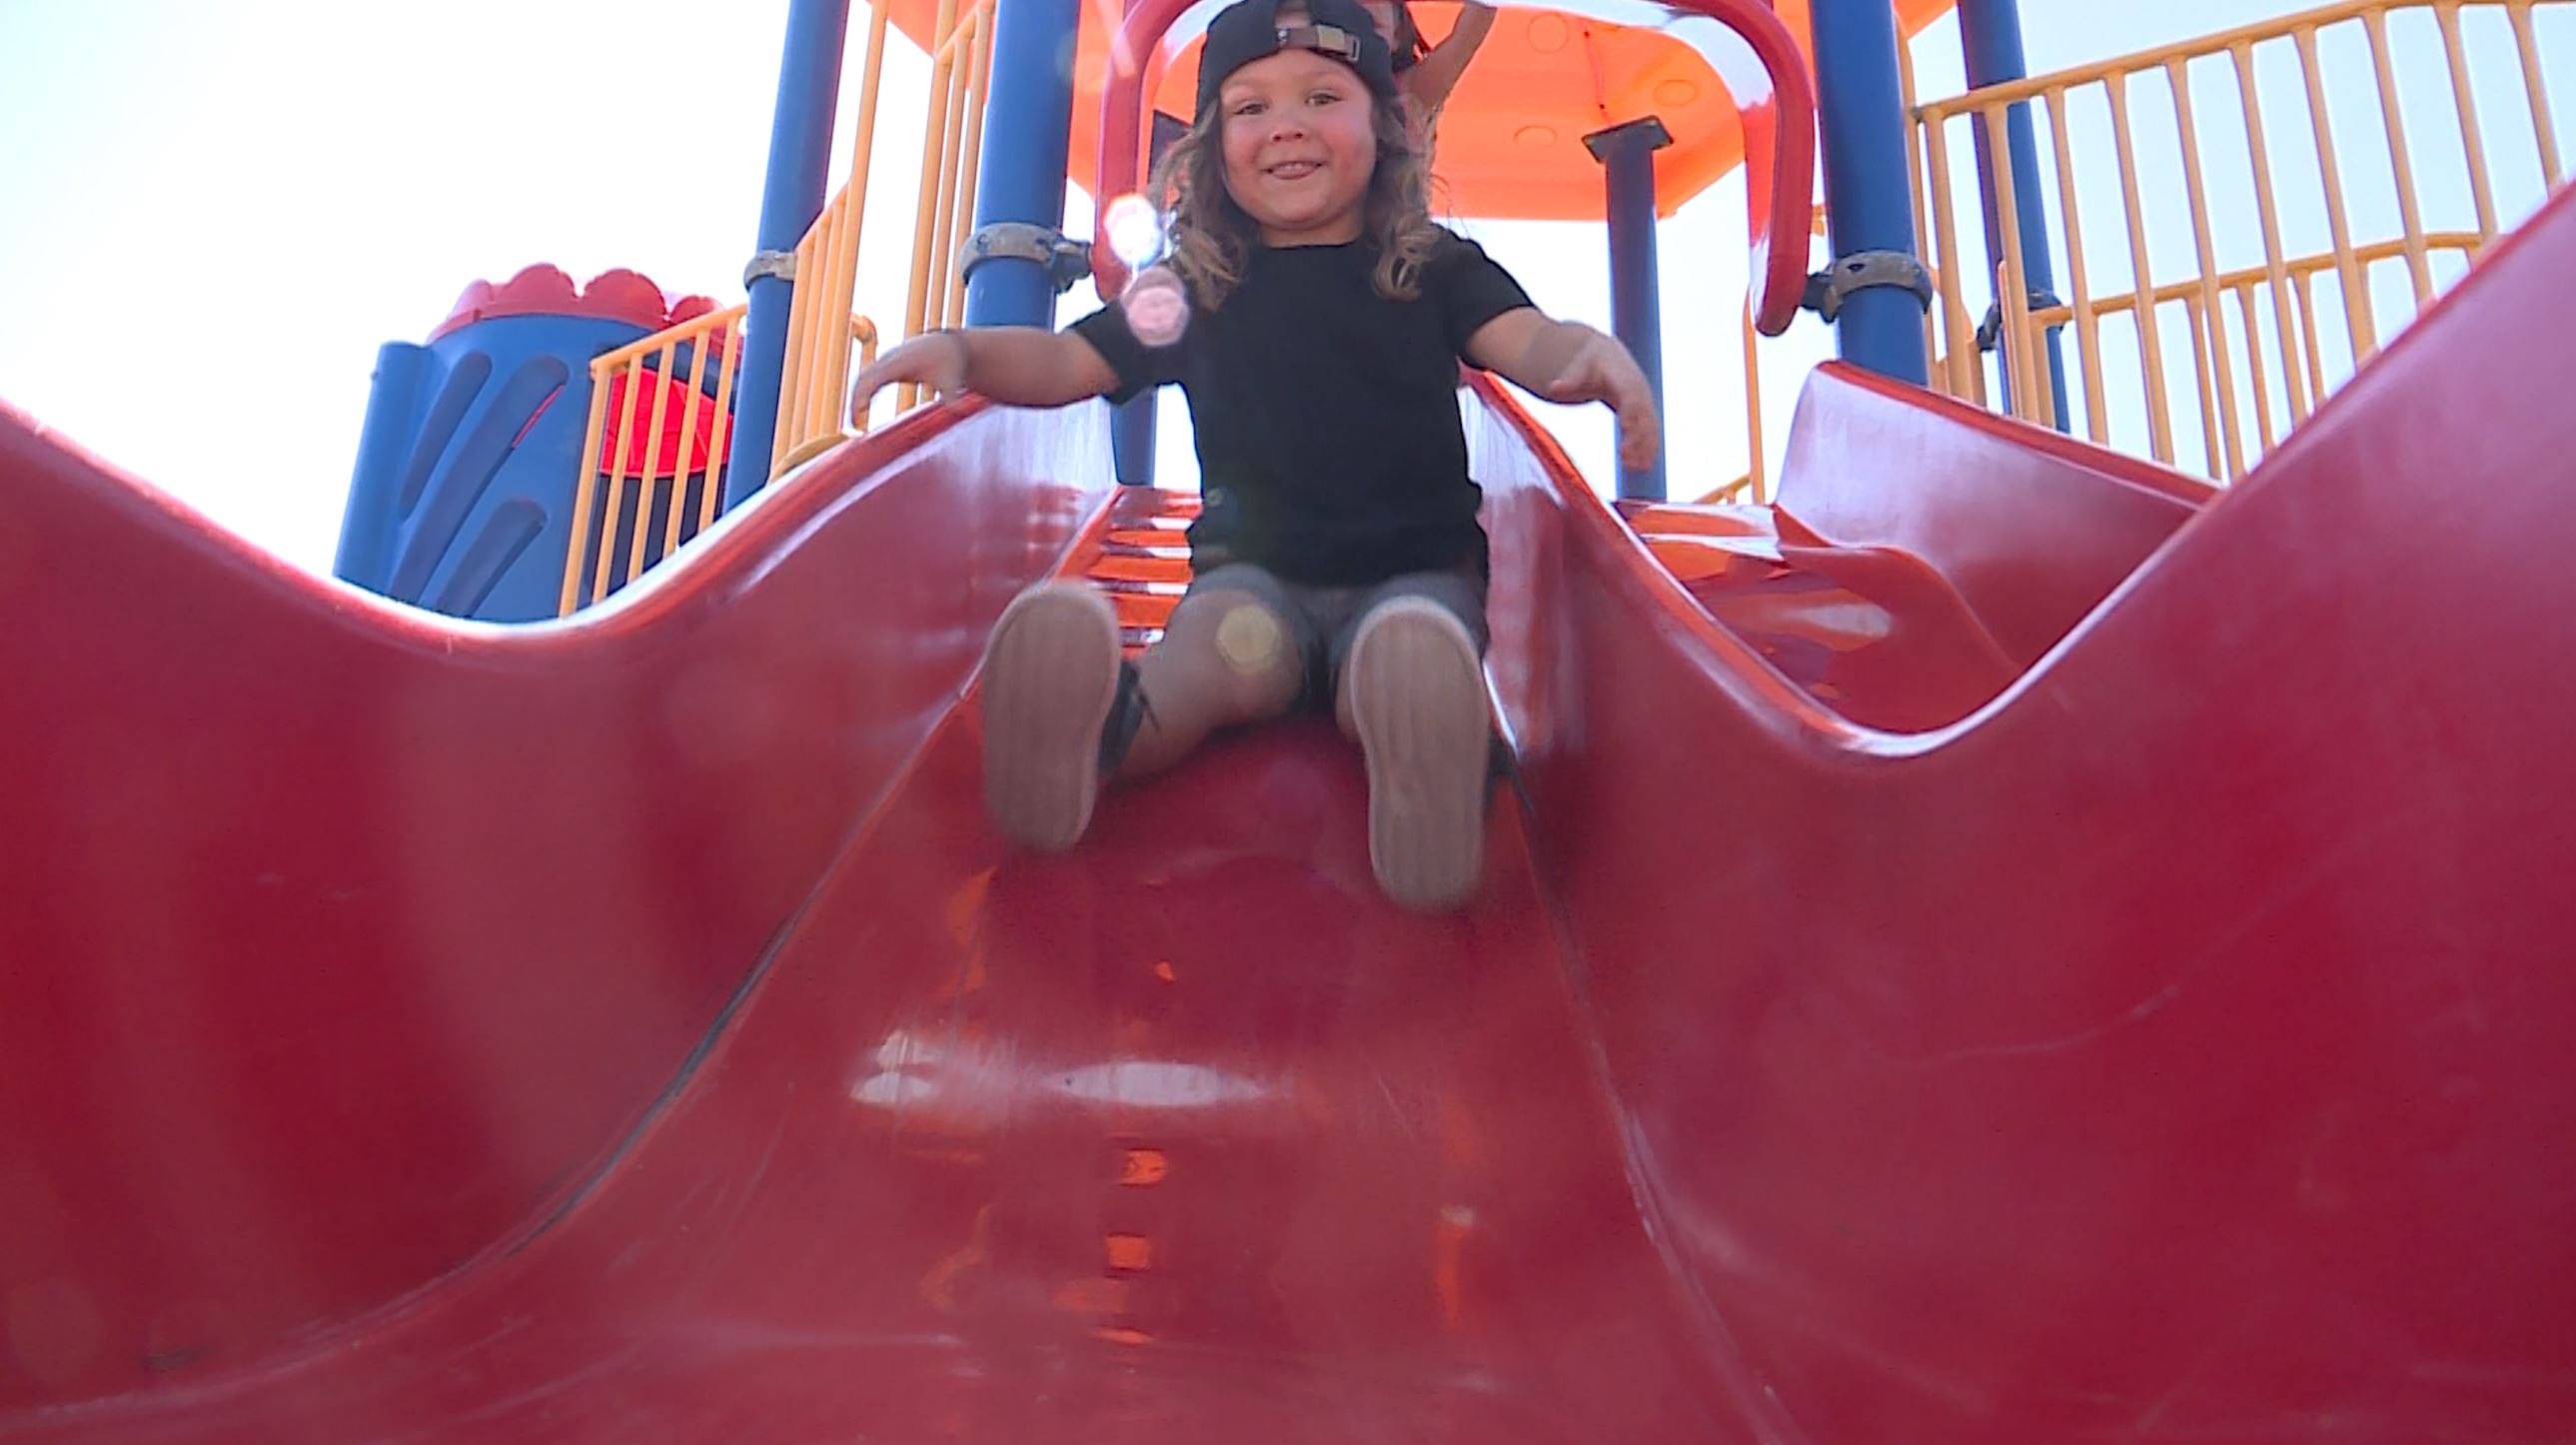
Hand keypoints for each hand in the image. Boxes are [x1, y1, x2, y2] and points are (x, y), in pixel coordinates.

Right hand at [848, 330, 969, 422]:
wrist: (948, 346)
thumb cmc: (949, 363)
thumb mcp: (951, 381)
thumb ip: (951, 396)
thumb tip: (956, 410)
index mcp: (901, 361)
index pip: (874, 377)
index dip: (863, 395)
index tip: (858, 414)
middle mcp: (889, 359)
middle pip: (863, 377)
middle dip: (855, 400)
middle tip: (854, 425)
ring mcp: (885, 361)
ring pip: (862, 378)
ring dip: (856, 398)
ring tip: (855, 422)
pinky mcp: (886, 367)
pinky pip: (868, 379)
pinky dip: (862, 394)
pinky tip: (861, 412)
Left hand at [1545, 329, 1661, 471]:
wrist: (1607, 356)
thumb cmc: (1590, 362)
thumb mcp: (1579, 367)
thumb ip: (1569, 380)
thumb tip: (1552, 388)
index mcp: (1624, 377)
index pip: (1631, 396)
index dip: (1630, 413)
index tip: (1626, 431)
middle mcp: (1640, 390)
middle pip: (1643, 415)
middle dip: (1638, 437)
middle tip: (1627, 461)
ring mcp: (1645, 402)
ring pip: (1650, 426)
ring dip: (1646, 447)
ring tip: (1637, 470)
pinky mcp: (1644, 413)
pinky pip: (1650, 432)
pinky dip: (1648, 448)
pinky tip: (1643, 468)